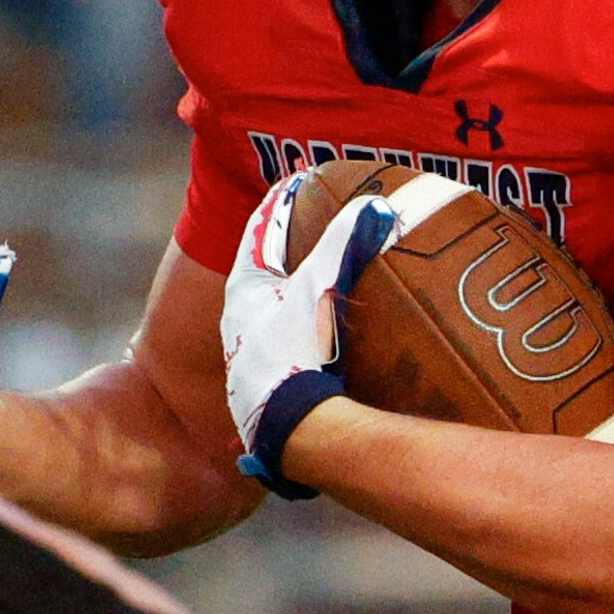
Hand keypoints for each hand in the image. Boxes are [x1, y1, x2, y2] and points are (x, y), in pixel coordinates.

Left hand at [220, 177, 397, 492]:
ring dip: (297, 293)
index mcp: (243, 291)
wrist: (290, 430)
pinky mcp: (270, 385)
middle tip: (313, 225)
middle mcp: (239, 321)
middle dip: (288, 249)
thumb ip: (342, 244)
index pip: (259, 233)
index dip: (279, 206)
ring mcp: (251, 356)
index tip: (296, 183)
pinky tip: (327, 332)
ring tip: (325, 277)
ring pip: (273, 310)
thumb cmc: (295, 353)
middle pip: (264, 271)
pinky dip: (306, 327)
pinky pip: (288, 341)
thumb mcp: (318, 290)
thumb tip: (374, 204)